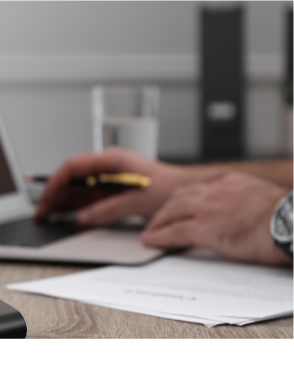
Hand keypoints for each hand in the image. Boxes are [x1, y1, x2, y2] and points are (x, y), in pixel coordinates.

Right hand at [35, 147, 195, 225]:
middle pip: (71, 178)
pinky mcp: (113, 189)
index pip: (73, 167)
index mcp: (111, 160)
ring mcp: (109, 177)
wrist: (191, 192)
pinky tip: (64, 214)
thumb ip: (109, 210)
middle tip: (41, 213)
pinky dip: (74, 205)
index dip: (56, 182)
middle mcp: (107, 166)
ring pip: (77, 187)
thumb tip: (83, 218)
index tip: (46, 198)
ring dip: (62, 201)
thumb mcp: (138, 201)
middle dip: (54, 194)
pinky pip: (87, 195)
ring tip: (46, 216)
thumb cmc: (171, 188)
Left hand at [142, 172, 291, 265]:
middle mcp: (217, 190)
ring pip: (172, 212)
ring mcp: (209, 208)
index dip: (184, 198)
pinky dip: (159, 236)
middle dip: (165, 208)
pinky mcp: (205, 228)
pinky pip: (174, 231)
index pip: (199, 188)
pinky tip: (151, 240)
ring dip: (158, 222)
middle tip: (157, 218)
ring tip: (150, 230)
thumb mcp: (264, 200)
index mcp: (232, 182)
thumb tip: (244, 214)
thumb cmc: (288, 219)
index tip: (177, 204)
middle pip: (180, 197)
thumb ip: (246, 202)